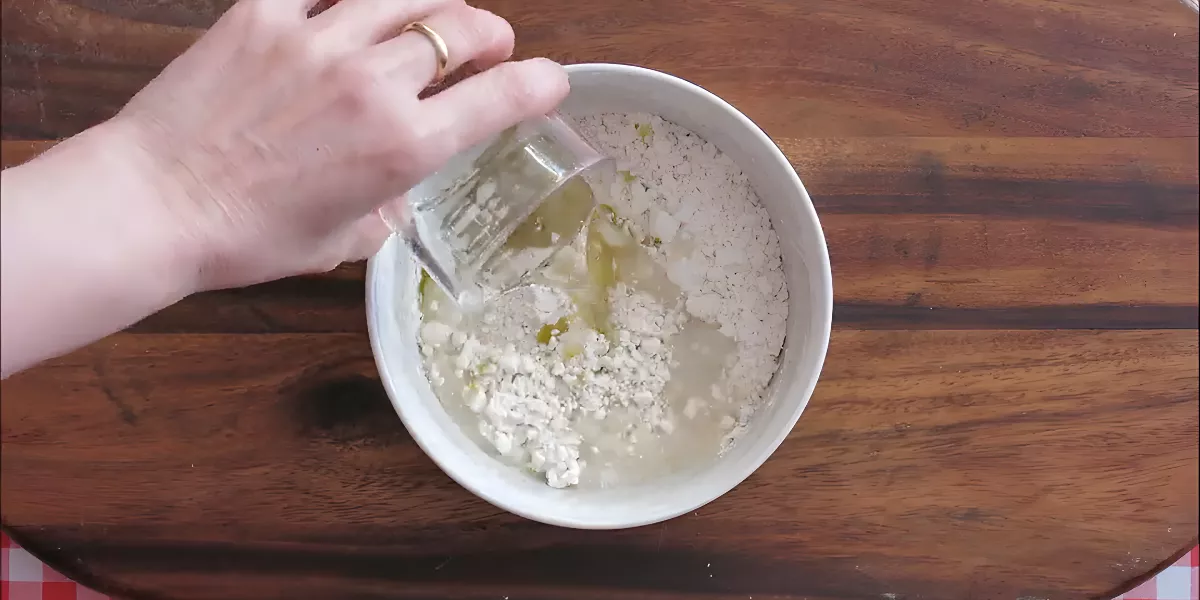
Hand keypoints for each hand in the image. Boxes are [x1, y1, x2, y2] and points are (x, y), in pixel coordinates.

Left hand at [115, 0, 567, 290]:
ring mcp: (319, 40)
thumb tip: (394, 192)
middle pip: (461, 28)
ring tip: (434, 16)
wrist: (156, 204)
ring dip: (433, 4)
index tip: (550, 82)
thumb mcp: (343, 243)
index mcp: (405, 146)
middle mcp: (374, 84)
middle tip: (489, 46)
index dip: (542, 82)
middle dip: (490, 35)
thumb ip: (385, 209)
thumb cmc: (249, 237)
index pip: (503, 96)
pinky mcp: (264, 15)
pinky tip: (352, 10)